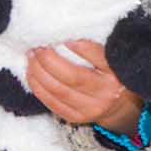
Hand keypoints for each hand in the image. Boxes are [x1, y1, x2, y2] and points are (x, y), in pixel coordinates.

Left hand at [27, 39, 141, 132]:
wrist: (119, 105)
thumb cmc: (109, 73)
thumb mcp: (109, 58)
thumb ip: (93, 47)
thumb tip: (64, 33)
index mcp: (116, 72)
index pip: (98, 58)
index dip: (81, 48)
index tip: (64, 38)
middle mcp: (105, 92)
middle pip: (72, 76)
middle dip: (48, 60)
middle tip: (37, 47)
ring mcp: (91, 108)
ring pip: (58, 90)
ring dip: (38, 72)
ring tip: (31, 57)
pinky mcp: (76, 117)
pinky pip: (52, 103)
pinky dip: (38, 87)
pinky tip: (31, 74)